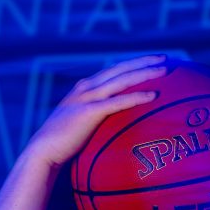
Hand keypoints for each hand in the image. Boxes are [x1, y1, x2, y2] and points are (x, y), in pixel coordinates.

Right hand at [25, 54, 167, 167]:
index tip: (153, 60)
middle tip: (166, 58)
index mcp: (86, 87)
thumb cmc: (64, 141)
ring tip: (165, 70)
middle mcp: (87, 87)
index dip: (134, 63)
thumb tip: (114, 122)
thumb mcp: (80, 121)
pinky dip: (135, 97)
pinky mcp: (88, 112)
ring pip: (121, 80)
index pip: (114, 70)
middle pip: (120, 69)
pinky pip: (117, 102)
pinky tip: (153, 96)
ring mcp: (87, 98)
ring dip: (144, 73)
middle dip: (144, 62)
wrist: (43, 150)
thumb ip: (95, 115)